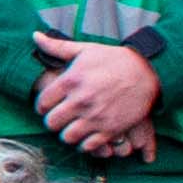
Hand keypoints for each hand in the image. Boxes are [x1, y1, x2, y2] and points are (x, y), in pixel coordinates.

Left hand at [33, 34, 163, 155]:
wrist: (148, 71)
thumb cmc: (114, 59)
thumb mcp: (85, 50)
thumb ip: (57, 46)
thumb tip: (35, 36)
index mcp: (70, 81)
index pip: (41, 104)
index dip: (42, 107)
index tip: (48, 106)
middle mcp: (80, 101)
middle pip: (52, 123)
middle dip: (53, 122)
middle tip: (59, 118)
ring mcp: (96, 116)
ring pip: (68, 137)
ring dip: (67, 134)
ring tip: (72, 128)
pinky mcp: (111, 129)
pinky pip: (89, 146)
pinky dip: (85, 144)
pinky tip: (88, 135)